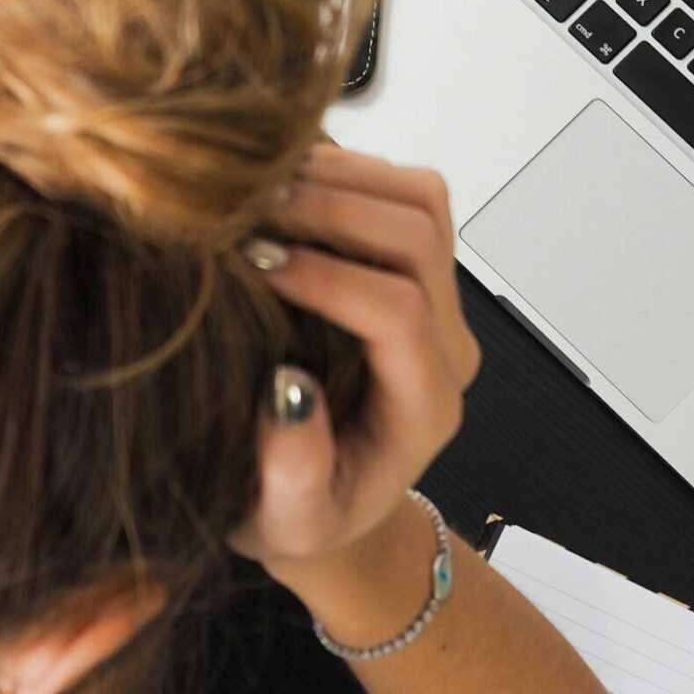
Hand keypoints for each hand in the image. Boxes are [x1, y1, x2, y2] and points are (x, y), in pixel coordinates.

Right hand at [230, 146, 479, 579]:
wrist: (327, 500)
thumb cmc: (302, 514)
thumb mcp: (286, 523)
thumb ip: (294, 475)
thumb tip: (287, 392)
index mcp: (423, 406)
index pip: (398, 313)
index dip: (328, 278)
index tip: (254, 264)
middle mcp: (445, 344)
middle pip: (418, 238)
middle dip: (332, 209)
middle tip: (248, 209)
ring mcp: (437, 299)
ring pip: (421, 200)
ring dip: (342, 178)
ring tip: (259, 187)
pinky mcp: (413, 267)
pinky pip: (402, 192)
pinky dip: (345, 170)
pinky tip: (279, 184)